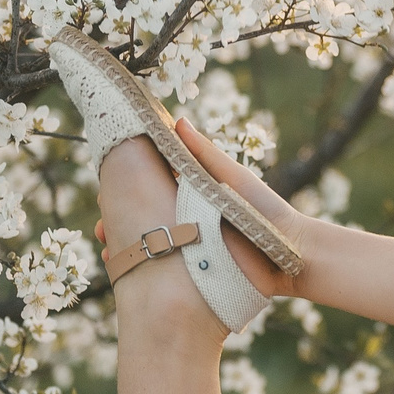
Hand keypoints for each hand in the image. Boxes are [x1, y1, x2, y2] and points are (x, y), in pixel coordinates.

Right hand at [91, 119, 307, 300]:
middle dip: (118, 221)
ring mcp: (190, 247)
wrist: (292, 256)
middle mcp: (188, 220)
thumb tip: (177, 122)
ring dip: (126, 248)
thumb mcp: (234, 180)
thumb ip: (205, 156)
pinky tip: (123, 272)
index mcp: (194, 194)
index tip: (106, 189)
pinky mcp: (195, 270)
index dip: (126, 188)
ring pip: (147, 245)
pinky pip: (162, 268)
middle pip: (143, 218)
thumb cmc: (266, 212)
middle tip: (102, 228)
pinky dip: (142, 268)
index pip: (151, 187)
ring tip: (108, 251)